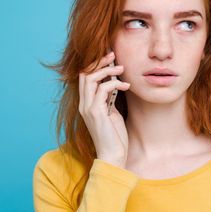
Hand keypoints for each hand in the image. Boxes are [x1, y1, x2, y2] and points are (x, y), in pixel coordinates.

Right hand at [78, 51, 130, 166]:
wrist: (113, 156)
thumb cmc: (115, 137)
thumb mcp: (112, 113)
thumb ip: (109, 99)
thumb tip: (115, 85)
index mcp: (86, 104)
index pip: (84, 77)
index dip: (95, 65)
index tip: (110, 57)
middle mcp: (84, 104)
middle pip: (84, 73)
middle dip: (99, 61)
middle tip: (113, 55)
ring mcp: (88, 108)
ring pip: (91, 78)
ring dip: (107, 70)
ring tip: (122, 68)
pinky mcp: (96, 113)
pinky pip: (102, 89)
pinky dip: (115, 84)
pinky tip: (126, 86)